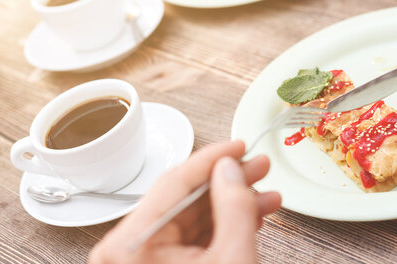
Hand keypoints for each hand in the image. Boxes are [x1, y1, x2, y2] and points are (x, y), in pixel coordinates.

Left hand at [89, 141, 280, 263]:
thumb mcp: (232, 259)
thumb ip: (233, 206)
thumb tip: (230, 169)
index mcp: (130, 247)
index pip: (173, 183)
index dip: (212, 158)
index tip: (239, 144)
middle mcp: (130, 253)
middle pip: (183, 201)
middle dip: (228, 183)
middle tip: (259, 167)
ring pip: (192, 220)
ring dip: (231, 205)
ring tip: (266, 195)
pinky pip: (193, 241)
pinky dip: (223, 228)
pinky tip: (252, 216)